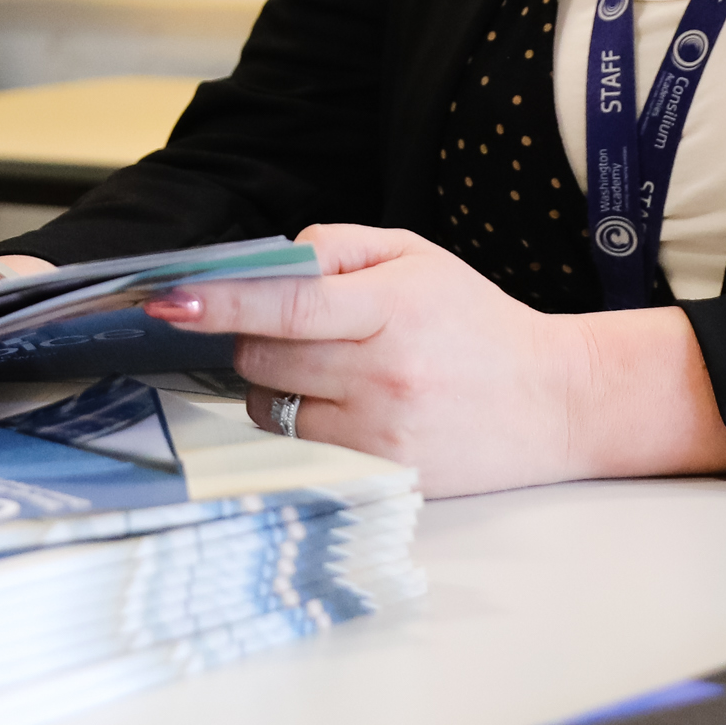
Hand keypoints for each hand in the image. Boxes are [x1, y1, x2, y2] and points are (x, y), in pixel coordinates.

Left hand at [144, 223, 725, 496]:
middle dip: (251, 338)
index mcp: (393, 307)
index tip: (169, 300)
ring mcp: (384, 431)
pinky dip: (302, 423)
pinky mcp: (386, 476)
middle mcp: (385, 373)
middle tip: (284, 329)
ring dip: (274, 385)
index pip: (286, 303)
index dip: (220, 301)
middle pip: (265, 358)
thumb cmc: (477, 322)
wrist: (556, 402)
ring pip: (273, 408)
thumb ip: (335, 248)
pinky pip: (303, 448)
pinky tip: (340, 405)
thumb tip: (268, 262)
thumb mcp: (417, 258)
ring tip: (326, 369)